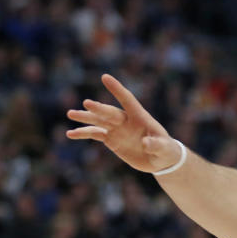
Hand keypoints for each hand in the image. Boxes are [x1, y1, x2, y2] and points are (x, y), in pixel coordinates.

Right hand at [66, 74, 181, 172]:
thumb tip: (146, 143)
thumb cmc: (165, 150)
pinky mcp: (111, 139)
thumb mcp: (164, 148)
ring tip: (71, 114)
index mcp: (140, 117)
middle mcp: (126, 120)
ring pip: (99, 121)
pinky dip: (83, 133)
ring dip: (85, 117)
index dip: (117, 89)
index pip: (128, 100)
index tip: (105, 77)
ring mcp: (117, 129)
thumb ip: (156, 145)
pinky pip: (94, 134)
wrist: (160, 160)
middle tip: (87, 104)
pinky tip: (70, 134)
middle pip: (110, 112)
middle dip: (100, 109)